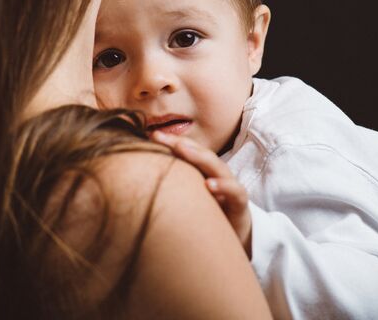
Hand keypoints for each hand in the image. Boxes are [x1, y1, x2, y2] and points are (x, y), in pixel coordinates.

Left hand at [151, 131, 251, 255]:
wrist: (229, 243)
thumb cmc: (204, 219)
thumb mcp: (185, 201)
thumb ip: (169, 188)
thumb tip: (138, 179)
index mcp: (203, 173)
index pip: (189, 152)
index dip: (171, 142)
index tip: (151, 135)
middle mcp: (217, 176)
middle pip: (201, 154)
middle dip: (181, 143)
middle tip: (160, 136)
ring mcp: (229, 188)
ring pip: (218, 167)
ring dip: (200, 157)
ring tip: (182, 149)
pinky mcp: (240, 205)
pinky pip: (235, 192)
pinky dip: (224, 186)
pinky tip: (210, 185)